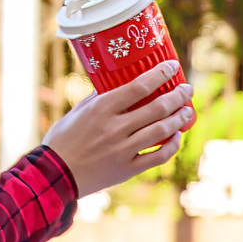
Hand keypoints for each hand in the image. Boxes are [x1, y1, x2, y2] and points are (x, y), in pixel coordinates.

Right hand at [43, 62, 194, 197]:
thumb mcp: (77, 112)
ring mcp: (122, 150)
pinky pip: (158, 156)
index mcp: (101, 109)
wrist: (54, 175)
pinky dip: (172, 145)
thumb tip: (118, 84)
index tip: (173, 66)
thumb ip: (98, 98)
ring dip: (180, 118)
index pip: (139, 85)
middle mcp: (114, 128)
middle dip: (178, 95)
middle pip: (157, 107)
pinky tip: (176, 136)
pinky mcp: (127, 169)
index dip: (160, 73)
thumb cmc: (62, 140)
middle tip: (187, 89)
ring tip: (187, 111)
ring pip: (162, 130)